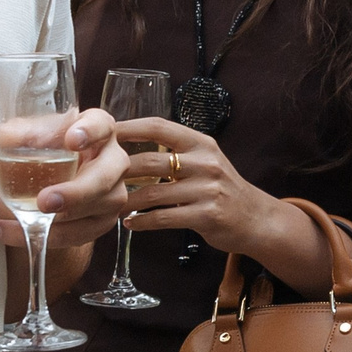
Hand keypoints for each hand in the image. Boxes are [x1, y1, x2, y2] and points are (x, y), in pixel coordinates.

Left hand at [0, 108, 130, 248]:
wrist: (67, 174)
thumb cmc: (52, 145)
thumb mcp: (34, 135)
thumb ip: (7, 137)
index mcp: (99, 130)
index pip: (101, 126)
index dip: (89, 133)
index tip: (71, 140)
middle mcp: (112, 162)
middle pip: (101, 179)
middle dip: (74, 194)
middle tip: (44, 201)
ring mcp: (111, 195)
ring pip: (84, 214)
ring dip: (42, 222)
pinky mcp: (100, 222)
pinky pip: (74, 236)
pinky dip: (40, 236)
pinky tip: (8, 232)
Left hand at [108, 117, 306, 258]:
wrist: (254, 218)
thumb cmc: (221, 188)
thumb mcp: (205, 161)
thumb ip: (175, 153)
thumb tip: (129, 149)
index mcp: (201, 143)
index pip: (160, 127)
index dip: (130, 128)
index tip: (104, 133)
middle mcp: (206, 162)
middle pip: (151, 161)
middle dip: (119, 170)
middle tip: (96, 177)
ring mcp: (208, 189)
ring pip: (153, 193)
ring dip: (126, 201)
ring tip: (109, 204)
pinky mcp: (207, 215)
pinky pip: (164, 218)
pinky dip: (142, 222)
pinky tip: (130, 224)